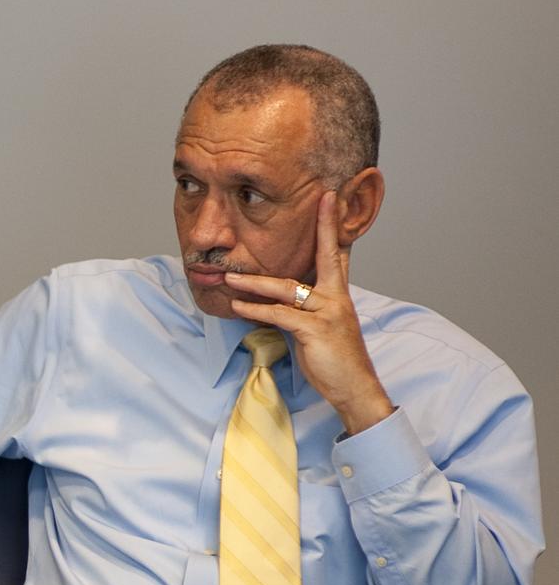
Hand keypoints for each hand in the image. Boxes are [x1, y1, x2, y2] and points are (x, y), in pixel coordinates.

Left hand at [225, 190, 393, 434]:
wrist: (354, 388)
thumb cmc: (336, 361)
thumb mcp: (321, 329)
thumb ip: (304, 311)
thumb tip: (280, 304)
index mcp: (339, 296)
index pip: (337, 255)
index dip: (333, 227)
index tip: (331, 199)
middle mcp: (336, 298)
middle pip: (324, 256)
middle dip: (321, 227)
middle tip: (317, 197)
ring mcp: (327, 313)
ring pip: (288, 288)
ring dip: (255, 283)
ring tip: (230, 278)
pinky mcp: (315, 331)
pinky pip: (280, 315)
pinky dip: (256, 311)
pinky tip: (238, 308)